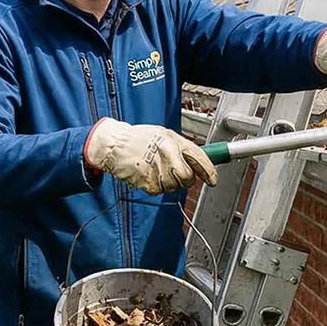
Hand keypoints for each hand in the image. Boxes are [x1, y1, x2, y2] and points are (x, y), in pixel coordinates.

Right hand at [83, 118, 218, 193]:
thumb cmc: (137, 139)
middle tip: (176, 173)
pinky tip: (148, 173)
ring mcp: (158, 171)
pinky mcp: (148, 183)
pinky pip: (160, 190)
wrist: (114, 145)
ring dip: (168, 182)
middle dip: (185, 179)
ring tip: (156, 169)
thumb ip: (180, 147)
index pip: (198, 158)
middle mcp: (167, 155)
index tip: (213, 179)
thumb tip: (196, 160)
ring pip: (174, 186)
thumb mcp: (162, 135)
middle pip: (187, 178)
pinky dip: (156, 185)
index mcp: (173, 141)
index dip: (208, 171)